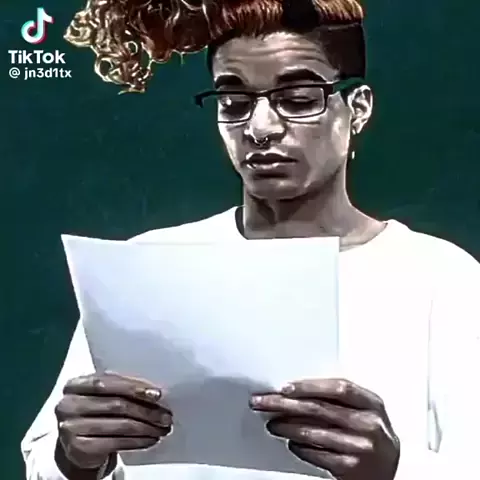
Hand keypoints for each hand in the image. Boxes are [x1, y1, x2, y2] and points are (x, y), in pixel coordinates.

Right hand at [54, 372, 171, 476]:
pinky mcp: (79, 449)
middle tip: (166, 415)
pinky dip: (138, 441)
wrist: (77, 446)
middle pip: (116, 404)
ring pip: (119, 425)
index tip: (157, 394)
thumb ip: (120, 388)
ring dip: (146, 427)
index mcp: (74, 385)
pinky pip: (116, 443)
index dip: (133, 387)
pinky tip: (151, 439)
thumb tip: (154, 393)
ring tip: (162, 428)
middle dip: (146, 410)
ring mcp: (70, 428)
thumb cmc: (95, 414)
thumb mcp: (102, 396)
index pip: (107, 382)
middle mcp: (68, 405)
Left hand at [250, 378, 399, 479]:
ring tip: (272, 424)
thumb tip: (295, 390)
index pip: (338, 388)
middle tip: (264, 402)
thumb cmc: (369, 436)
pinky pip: (317, 455)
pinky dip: (299, 447)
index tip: (284, 387)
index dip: (309, 386)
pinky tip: (291, 442)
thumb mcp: (363, 412)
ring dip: (287, 427)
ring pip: (314, 432)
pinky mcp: (351, 468)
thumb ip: (339, 400)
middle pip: (320, 409)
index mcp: (372, 403)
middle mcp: (370, 424)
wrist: (386, 472)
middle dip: (286, 404)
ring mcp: (362, 448)